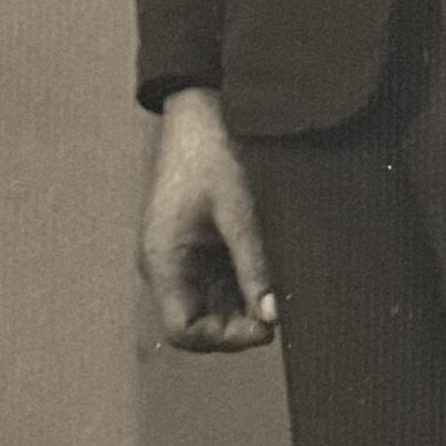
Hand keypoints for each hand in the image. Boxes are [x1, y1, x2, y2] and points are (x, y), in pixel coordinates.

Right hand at [137, 88, 279, 351]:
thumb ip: (254, 267)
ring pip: (208, 304)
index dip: (225, 340)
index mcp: (164, 260)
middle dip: (238, 324)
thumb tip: (273, 317)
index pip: (184, 332)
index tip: (267, 325)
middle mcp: (164, 264)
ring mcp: (178, 254)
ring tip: (279, 287)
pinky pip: (213, 280)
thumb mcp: (240, 211)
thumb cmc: (214, 151)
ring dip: (242, 304)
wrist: (200, 106)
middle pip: (197, 323)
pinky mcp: (193, 242)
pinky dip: (241, 282)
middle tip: (281, 307)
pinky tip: (269, 269)